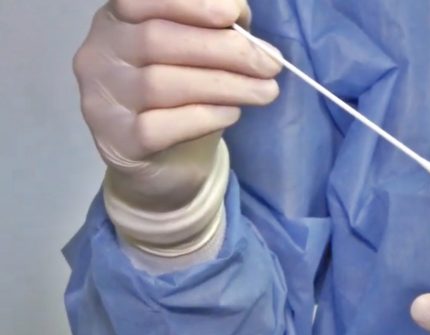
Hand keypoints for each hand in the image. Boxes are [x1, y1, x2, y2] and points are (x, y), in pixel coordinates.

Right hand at [73, 0, 281, 251]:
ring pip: (161, 83)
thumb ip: (215, 29)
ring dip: (225, 85)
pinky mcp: (118, 141)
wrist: (164, 163)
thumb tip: (240, 16)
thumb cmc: (184, 96)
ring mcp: (102, 100)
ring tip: (266, 91)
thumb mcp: (200, 54)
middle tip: (271, 64)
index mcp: (117, 21)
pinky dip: (204, 117)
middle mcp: (99, 55)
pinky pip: (159, 126)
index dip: (187, 3)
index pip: (138, 0)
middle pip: (156, 40)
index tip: (233, 14)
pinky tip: (232, 114)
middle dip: (224, 49)